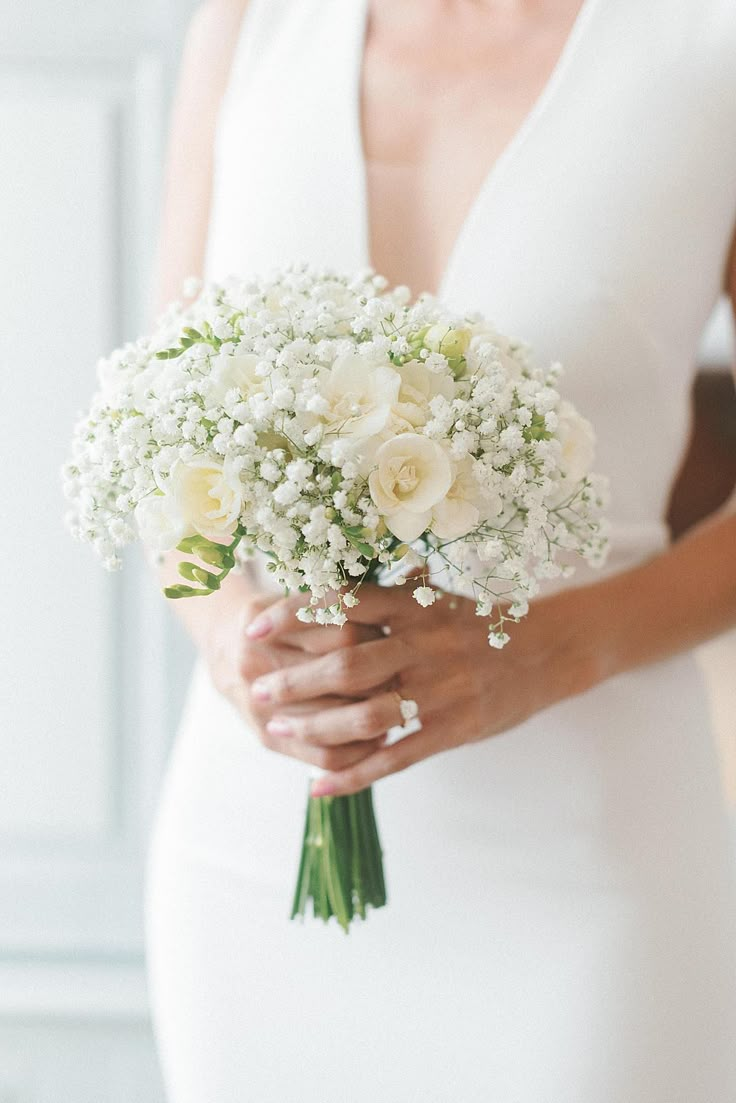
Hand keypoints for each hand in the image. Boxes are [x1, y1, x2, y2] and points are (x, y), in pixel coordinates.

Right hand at [205, 588, 387, 771]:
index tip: (397, 642)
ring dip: (374, 718)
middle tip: (404, 678)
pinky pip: (324, 755)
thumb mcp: (295, 600)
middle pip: (343, 676)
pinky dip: (358, 754)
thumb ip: (334, 605)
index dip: (379, 640)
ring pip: (336, 721)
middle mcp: (258, 665)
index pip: (345, 634)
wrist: (223, 648)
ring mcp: (260, 706)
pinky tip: (376, 741)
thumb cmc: (274, 621)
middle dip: (381, 680)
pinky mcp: (267, 738)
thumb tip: (392, 618)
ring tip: (394, 710)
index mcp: (271, 626)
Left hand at [243, 582, 606, 795]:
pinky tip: (319, 787)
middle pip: (347, 666)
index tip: (255, 626)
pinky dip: (354, 775)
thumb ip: (390, 590)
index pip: (343, 604)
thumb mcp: (438, 597)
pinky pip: (395, 758)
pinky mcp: (451, 730)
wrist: (549, 653)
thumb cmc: (482, 623)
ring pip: (365, 716)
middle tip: (257, 692)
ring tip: (279, 733)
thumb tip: (337, 571)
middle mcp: (424, 646)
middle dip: (296, 681)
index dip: (295, 614)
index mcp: (415, 607)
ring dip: (316, 728)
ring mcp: (438, 692)